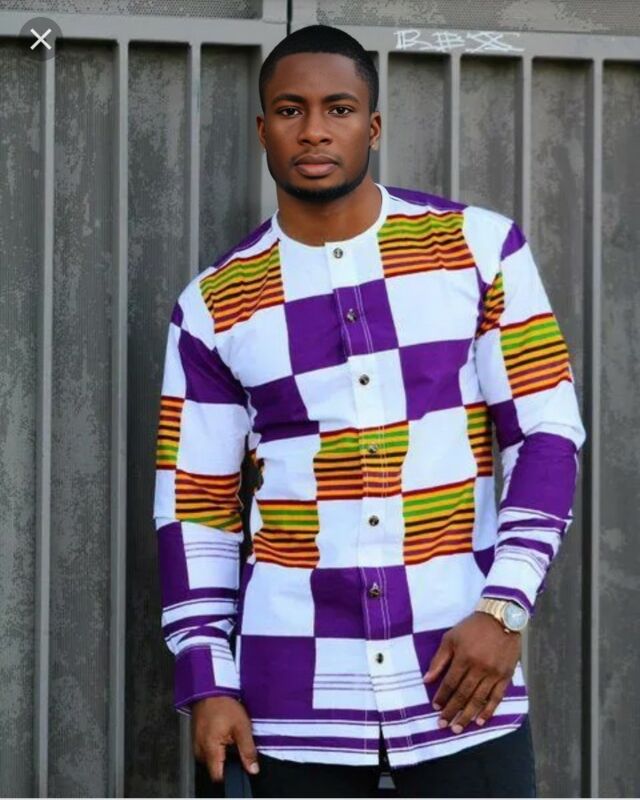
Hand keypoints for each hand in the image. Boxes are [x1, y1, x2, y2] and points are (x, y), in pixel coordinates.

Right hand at [191, 695, 259, 782]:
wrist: (210, 687)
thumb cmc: (223, 704)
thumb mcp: (242, 727)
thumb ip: (247, 750)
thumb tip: (252, 769)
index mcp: (210, 749)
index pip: (219, 776)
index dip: (231, 773)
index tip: (239, 764)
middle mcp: (200, 749)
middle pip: (215, 767)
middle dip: (227, 760)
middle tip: (235, 741)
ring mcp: (196, 743)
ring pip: (212, 758)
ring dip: (221, 751)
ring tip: (228, 734)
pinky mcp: (196, 737)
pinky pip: (207, 748)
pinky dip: (216, 743)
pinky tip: (222, 730)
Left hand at [423, 611, 520, 733]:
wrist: (501, 618)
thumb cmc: (472, 627)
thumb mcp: (451, 637)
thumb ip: (439, 659)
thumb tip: (427, 679)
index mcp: (464, 657)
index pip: (450, 683)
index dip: (442, 696)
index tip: (435, 707)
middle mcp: (479, 668)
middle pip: (463, 695)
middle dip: (451, 711)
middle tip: (443, 725)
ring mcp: (494, 674)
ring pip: (479, 700)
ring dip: (467, 716)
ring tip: (458, 728)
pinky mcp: (506, 676)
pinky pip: (497, 698)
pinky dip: (488, 710)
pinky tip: (480, 720)